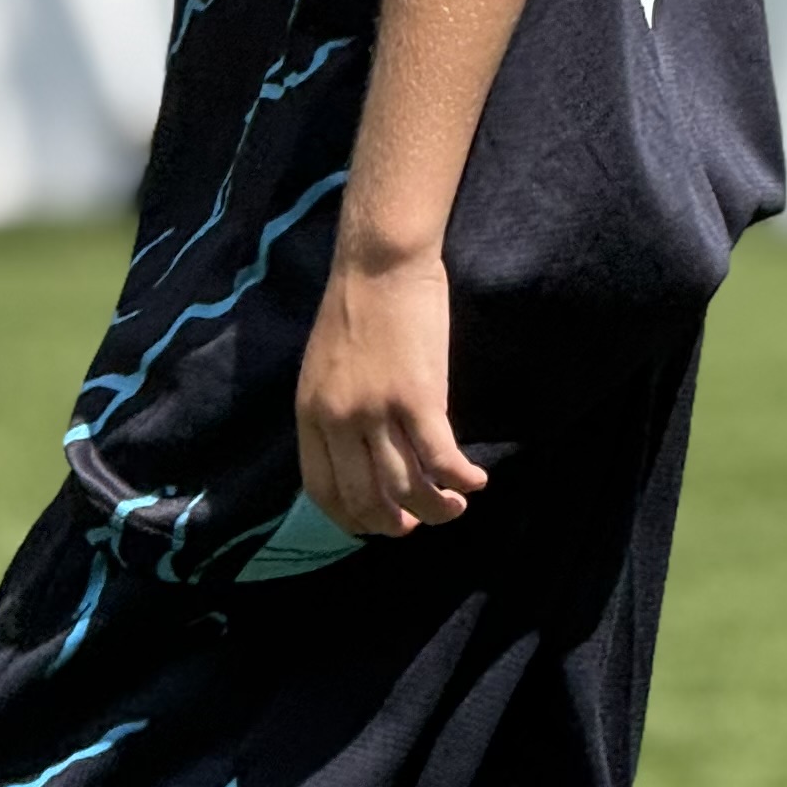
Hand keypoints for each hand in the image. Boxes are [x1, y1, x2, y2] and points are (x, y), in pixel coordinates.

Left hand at [296, 248, 488, 538]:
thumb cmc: (358, 306)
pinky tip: (477, 480)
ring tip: (456, 505)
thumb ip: (335, 412)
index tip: (380, 524)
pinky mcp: (417, 397)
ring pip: (407, 487)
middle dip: (395, 523)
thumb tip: (360, 454)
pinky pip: (441, 459)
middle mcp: (337, 420)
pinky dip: (461, 479)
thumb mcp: (325, 369)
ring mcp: (376, 411)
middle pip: (365, 499)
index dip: (354, 518)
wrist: (380, 262)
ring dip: (436, 509)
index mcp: (310, 414)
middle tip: (419, 523)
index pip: (323, 490)